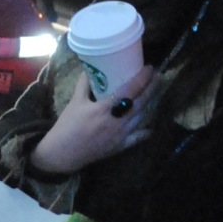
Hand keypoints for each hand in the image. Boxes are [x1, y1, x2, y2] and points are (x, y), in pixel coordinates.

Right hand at [31, 64, 156, 175]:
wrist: (63, 153)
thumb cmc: (67, 126)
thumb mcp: (75, 102)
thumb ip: (83, 84)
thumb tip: (89, 68)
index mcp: (104, 108)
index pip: (129, 90)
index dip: (142, 79)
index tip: (150, 68)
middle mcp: (116, 121)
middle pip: (140, 103)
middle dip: (151, 89)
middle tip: (159, 77)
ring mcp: (120, 135)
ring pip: (141, 117)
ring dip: (150, 104)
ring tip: (155, 94)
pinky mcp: (120, 146)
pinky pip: (137, 138)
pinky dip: (145, 131)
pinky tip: (150, 126)